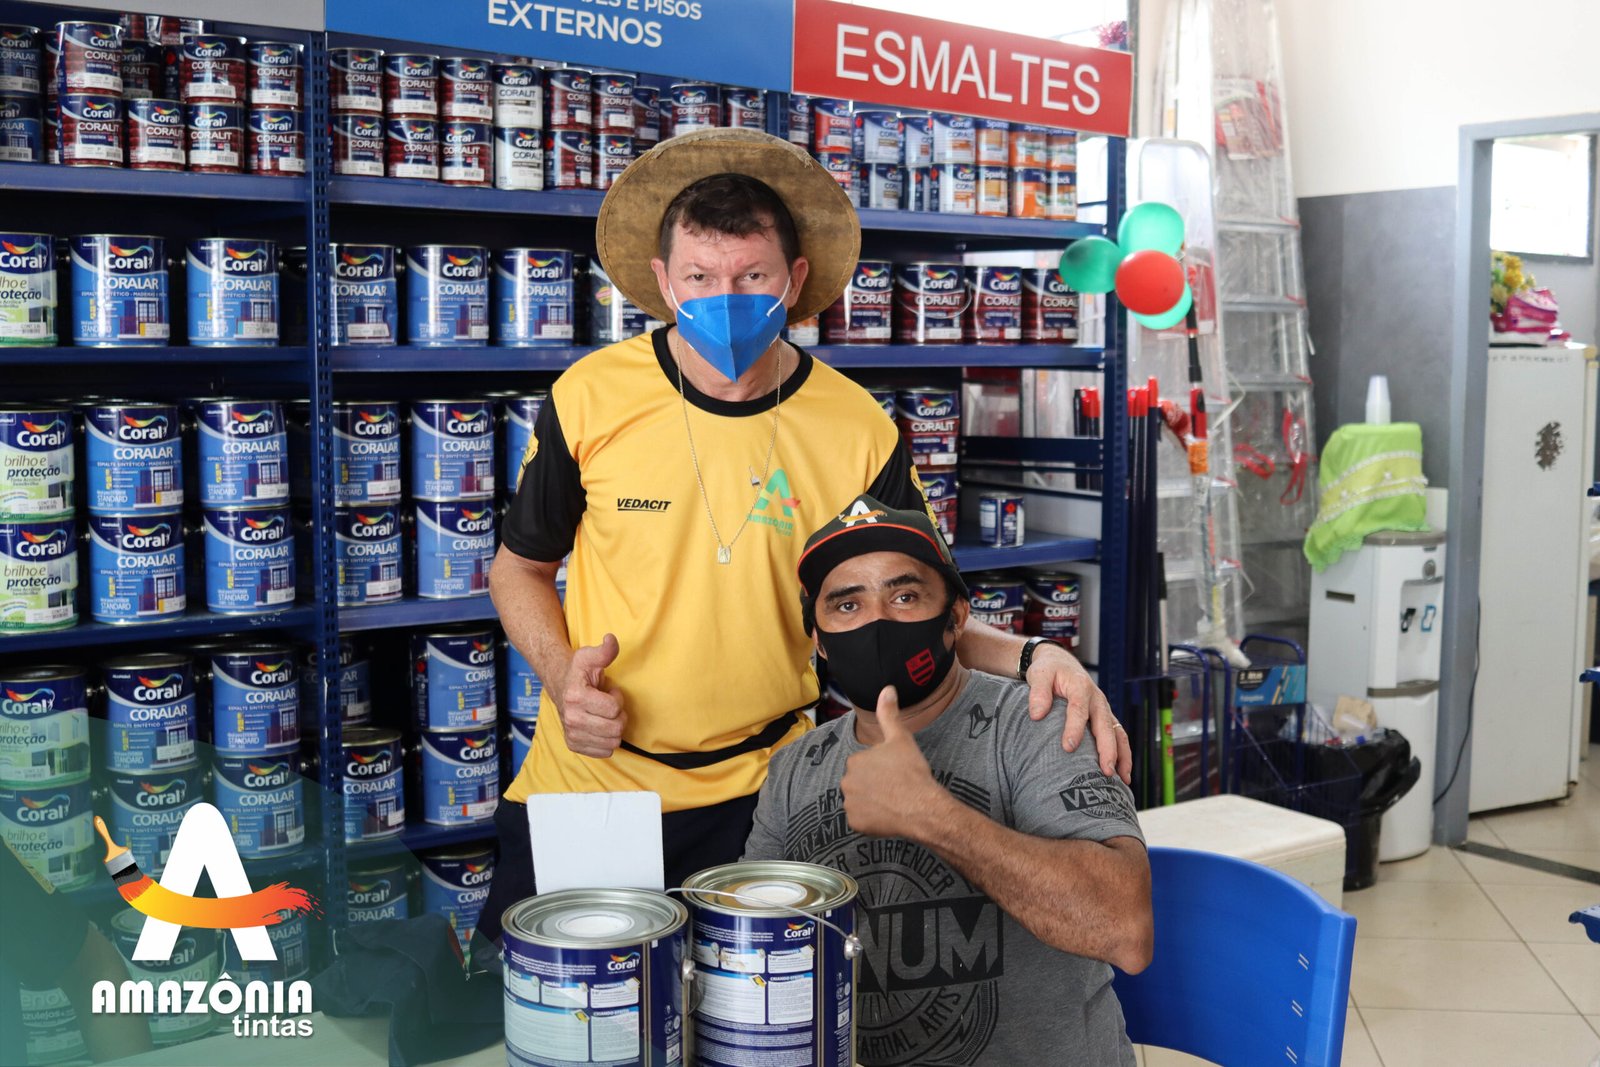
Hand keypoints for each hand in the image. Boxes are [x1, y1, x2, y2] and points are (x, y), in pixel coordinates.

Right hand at [559, 634, 626, 758]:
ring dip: (613, 728)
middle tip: (609, 705)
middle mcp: (571, 718)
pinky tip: (598, 726)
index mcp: (576, 697)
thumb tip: (611, 640)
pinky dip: (607, 740)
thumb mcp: (590, 657)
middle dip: (619, 715)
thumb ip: (604, 651)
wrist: (558, 683)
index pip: (614, 709)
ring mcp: (571, 733)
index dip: (617, 698)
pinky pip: (604, 752)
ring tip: (603, 714)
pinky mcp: (573, 744)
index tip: (608, 691)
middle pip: (615, 729)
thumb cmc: (578, 671)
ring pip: (612, 742)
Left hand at [840, 687, 943, 837]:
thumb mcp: (901, 738)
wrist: (921, 807)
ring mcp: (850, 805)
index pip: (864, 764)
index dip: (880, 768)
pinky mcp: (856, 824)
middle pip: (859, 783)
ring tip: (893, 802)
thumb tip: (887, 689)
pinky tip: (888, 815)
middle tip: (895, 787)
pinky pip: (861, 820)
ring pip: (859, 801)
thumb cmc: (912, 772)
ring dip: (871, 802)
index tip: (895, 772)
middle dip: (873, 785)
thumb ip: (889, 714)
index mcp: (854, 761)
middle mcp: (846, 782)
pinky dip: (871, 819)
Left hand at [1025, 644, 1132, 783]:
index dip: (1075, 728)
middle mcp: (1097, 700)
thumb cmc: (1049, 670)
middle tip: (1105, 771)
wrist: (1061, 663)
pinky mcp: (1105, 718)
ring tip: (1122, 780)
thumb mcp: (1040, 674)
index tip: (1068, 747)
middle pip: (1105, 726)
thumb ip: (1038, 692)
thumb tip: (1036, 715)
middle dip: (1107, 749)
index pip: (1078, 709)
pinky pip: (1118, 736)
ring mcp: (1103, 710)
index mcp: (1080, 687)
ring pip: (1117, 733)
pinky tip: (1122, 775)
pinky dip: (1122, 755)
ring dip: (1122, 756)